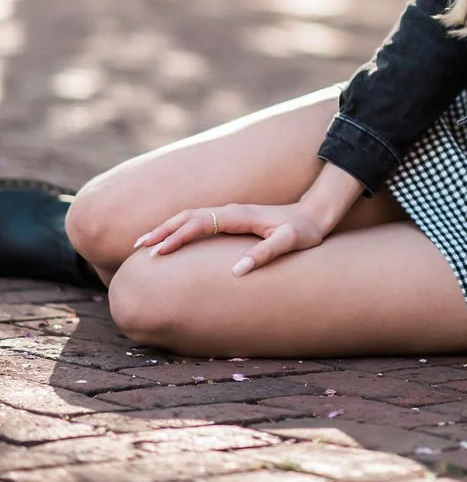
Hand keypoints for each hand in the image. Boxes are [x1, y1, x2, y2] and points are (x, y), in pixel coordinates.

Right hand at [133, 202, 328, 276]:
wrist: (314, 214)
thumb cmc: (303, 231)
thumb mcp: (289, 243)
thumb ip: (266, 253)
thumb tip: (238, 271)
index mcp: (238, 215)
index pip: (200, 224)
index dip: (177, 237)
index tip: (158, 252)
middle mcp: (230, 210)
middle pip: (188, 216)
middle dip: (162, 230)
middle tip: (138, 247)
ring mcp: (229, 213)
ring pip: (190, 217)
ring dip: (166, 228)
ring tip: (143, 244)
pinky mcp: (230, 218)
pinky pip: (198, 222)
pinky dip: (179, 228)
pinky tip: (169, 240)